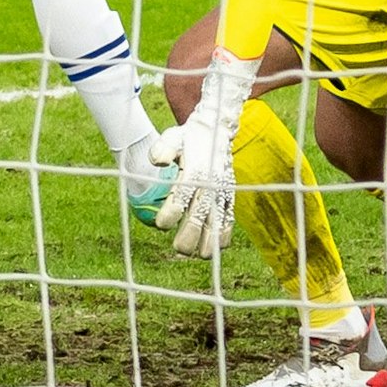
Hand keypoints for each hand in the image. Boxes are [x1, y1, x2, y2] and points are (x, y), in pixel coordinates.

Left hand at [153, 50, 258, 255]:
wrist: (217, 130)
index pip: (183, 196)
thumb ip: (164, 148)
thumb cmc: (188, 137)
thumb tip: (156, 162)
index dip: (172, 212)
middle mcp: (212, 184)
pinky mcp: (230, 196)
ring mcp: (224, 192)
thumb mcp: (173, 136)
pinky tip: (215, 249)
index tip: (161, 224)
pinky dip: (224, 236)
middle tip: (177, 250)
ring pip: (218, 223)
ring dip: (208, 242)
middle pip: (202, 216)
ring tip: (195, 256)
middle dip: (190, 236)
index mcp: (196, 171)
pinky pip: (230, 220)